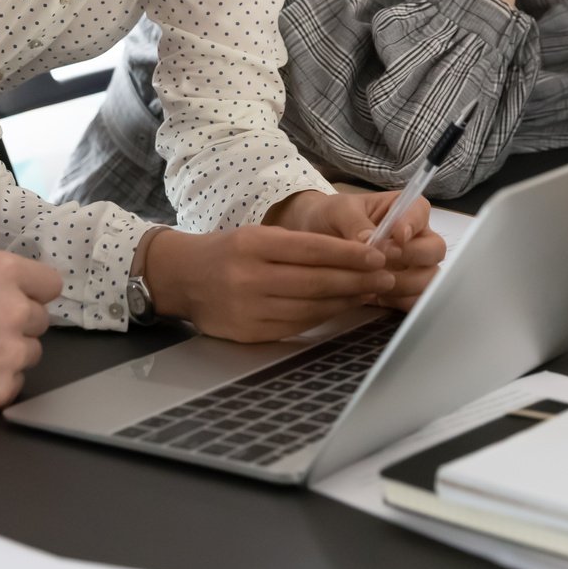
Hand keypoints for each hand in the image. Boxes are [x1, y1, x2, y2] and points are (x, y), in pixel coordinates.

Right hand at [0, 251, 61, 416]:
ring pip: (30, 353)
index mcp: (1, 272)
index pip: (50, 283)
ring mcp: (9, 352)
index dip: (33, 292)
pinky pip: (14, 383)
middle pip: (40, 320)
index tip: (21, 300)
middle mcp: (13, 309)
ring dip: (9, 354)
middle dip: (17, 324)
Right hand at [141, 223, 397, 343]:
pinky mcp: (249, 332)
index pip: (311, 249)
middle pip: (315, 281)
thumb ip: (298, 246)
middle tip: (386, 277)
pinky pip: (296, 325)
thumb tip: (352, 254)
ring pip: (310, 306)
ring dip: (345, 300)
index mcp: (253, 244)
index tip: (378, 256)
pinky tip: (340, 307)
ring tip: (370, 292)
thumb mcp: (256, 236)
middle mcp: (250, 277)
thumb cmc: (228, 252)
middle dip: (356, 280)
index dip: (349, 254)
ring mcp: (248, 308)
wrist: (182, 278)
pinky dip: (323, 316)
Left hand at [341, 187, 447, 310]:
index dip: (413, 224)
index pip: (420, 211)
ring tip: (375, 281)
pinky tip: (378, 296)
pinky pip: (414, 300)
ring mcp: (410, 266)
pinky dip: (401, 302)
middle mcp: (413, 238)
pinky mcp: (400, 290)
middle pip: (435, 249)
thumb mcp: (338, 211)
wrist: (315, 245)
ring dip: (406, 283)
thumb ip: (354, 222)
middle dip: (413, 257)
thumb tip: (370, 240)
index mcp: (402, 210)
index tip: (397, 235)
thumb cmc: (331, 218)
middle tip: (383, 260)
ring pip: (429, 278)